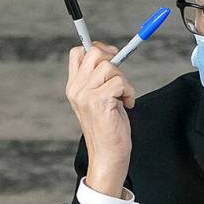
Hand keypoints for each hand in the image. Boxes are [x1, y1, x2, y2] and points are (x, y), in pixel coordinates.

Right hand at [65, 42, 137, 196]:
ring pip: (110, 67)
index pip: (78, 52)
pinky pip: (120, 82)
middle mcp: (76, 88)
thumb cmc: (108, 128)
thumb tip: (111, 55)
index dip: (97, 48)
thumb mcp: (99, 99)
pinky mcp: (99, 101)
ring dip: (124, 81)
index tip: (112, 56)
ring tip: (123, 98)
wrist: (107, 155)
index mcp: (74, 86)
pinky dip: (129, 92)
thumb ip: (99, 79)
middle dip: (113, 61)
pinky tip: (127, 105)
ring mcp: (86, 95)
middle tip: (120, 79)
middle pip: (94, 53)